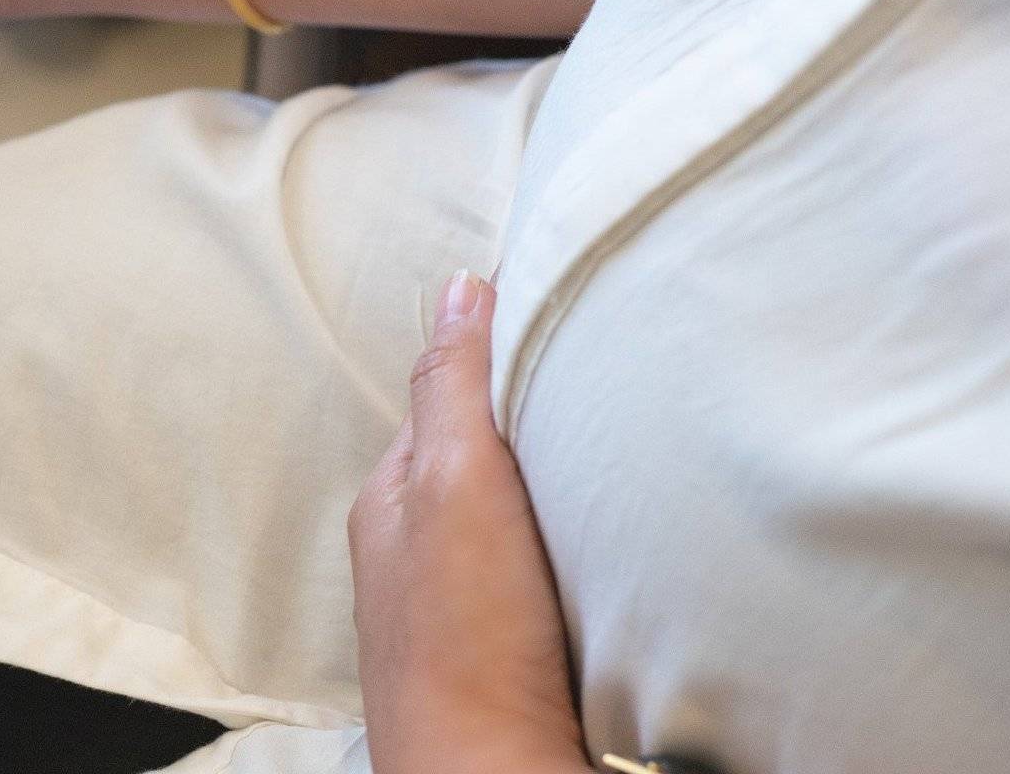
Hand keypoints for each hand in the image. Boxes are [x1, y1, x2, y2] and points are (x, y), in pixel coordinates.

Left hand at [349, 271, 590, 773]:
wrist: (491, 770)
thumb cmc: (465, 636)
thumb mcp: (455, 483)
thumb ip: (456, 387)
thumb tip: (461, 285)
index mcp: (393, 500)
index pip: (447, 403)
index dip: (501, 365)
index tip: (565, 330)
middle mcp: (417, 551)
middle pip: (483, 463)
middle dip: (537, 433)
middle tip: (605, 400)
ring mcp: (462, 606)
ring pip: (517, 522)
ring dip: (561, 498)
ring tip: (617, 469)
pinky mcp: (509, 652)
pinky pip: (544, 578)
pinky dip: (575, 555)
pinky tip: (608, 554)